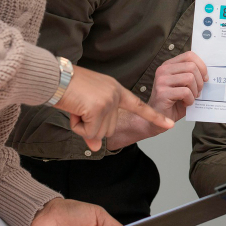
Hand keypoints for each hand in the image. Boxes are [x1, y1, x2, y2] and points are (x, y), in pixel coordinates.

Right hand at [55, 66, 173, 151]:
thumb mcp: (86, 106)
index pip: (140, 106)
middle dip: (90, 126)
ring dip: (83, 126)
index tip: (170, 125)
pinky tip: (74, 110)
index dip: (155, 117)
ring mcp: (109, 102)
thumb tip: (96, 147)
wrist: (55, 78)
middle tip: (79, 108)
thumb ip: (95, 125)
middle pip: (108, 129)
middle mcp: (116, 95)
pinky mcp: (98, 109)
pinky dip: (78, 126)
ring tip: (76, 107)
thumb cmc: (68, 88)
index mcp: (116, 90)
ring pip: (98, 133)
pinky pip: (89, 132)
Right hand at [147, 51, 207, 121]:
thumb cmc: (174, 102)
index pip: (189, 55)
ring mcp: (161, 80)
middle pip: (192, 67)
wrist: (159, 119)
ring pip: (189, 78)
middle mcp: (163, 70)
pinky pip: (185, 92)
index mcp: (169, 65)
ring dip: (195, 91)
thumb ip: (192, 75)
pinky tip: (185, 103)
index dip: (201, 66)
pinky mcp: (162, 92)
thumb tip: (208, 73)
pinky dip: (190, 100)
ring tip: (191, 98)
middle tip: (197, 92)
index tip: (205, 78)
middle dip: (200, 81)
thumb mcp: (183, 85)